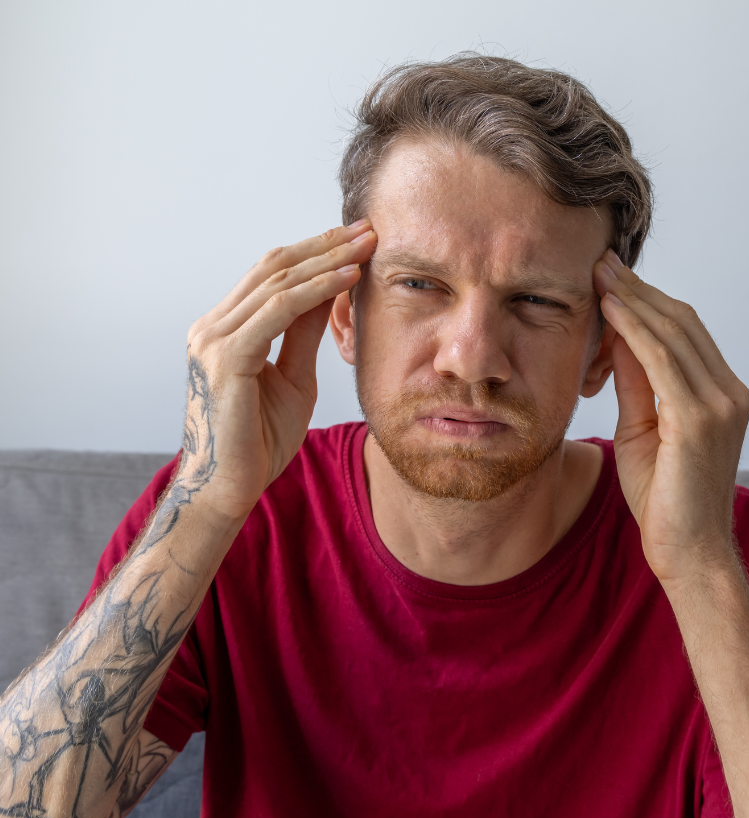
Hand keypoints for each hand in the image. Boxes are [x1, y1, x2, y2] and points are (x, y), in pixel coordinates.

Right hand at [177, 221, 376, 521]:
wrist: (230, 489)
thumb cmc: (259, 442)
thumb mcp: (293, 379)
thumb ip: (302, 336)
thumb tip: (327, 295)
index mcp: (226, 330)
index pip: (272, 275)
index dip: (315, 253)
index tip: (357, 241)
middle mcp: (213, 327)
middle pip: (273, 266)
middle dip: (324, 245)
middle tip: (367, 229)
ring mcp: (214, 339)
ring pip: (276, 281)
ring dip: (326, 260)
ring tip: (365, 245)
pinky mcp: (226, 358)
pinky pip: (277, 311)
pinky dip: (315, 291)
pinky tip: (347, 278)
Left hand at [593, 250, 748, 590]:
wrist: (687, 551)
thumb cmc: (663, 498)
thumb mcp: (642, 430)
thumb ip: (636, 384)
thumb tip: (618, 338)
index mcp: (720, 394)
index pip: (683, 332)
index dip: (646, 300)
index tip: (610, 278)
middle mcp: (728, 392)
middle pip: (681, 322)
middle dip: (638, 289)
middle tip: (601, 262)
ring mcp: (721, 403)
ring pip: (675, 332)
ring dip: (634, 299)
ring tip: (600, 274)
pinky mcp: (702, 418)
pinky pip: (664, 359)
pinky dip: (636, 329)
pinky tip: (610, 309)